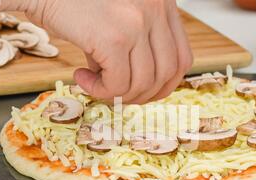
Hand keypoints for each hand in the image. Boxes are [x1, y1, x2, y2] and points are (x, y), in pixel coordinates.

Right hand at [21, 0, 192, 103]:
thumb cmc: (73, 1)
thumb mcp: (118, 17)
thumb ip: (135, 45)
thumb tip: (138, 86)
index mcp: (162, 2)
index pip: (183, 56)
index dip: (166, 83)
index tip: (146, 92)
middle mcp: (156, 9)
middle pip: (169, 73)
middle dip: (145, 95)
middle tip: (119, 95)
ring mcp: (137, 22)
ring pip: (144, 83)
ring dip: (119, 94)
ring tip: (96, 84)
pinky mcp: (113, 38)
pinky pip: (118, 85)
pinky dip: (100, 91)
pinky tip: (82, 78)